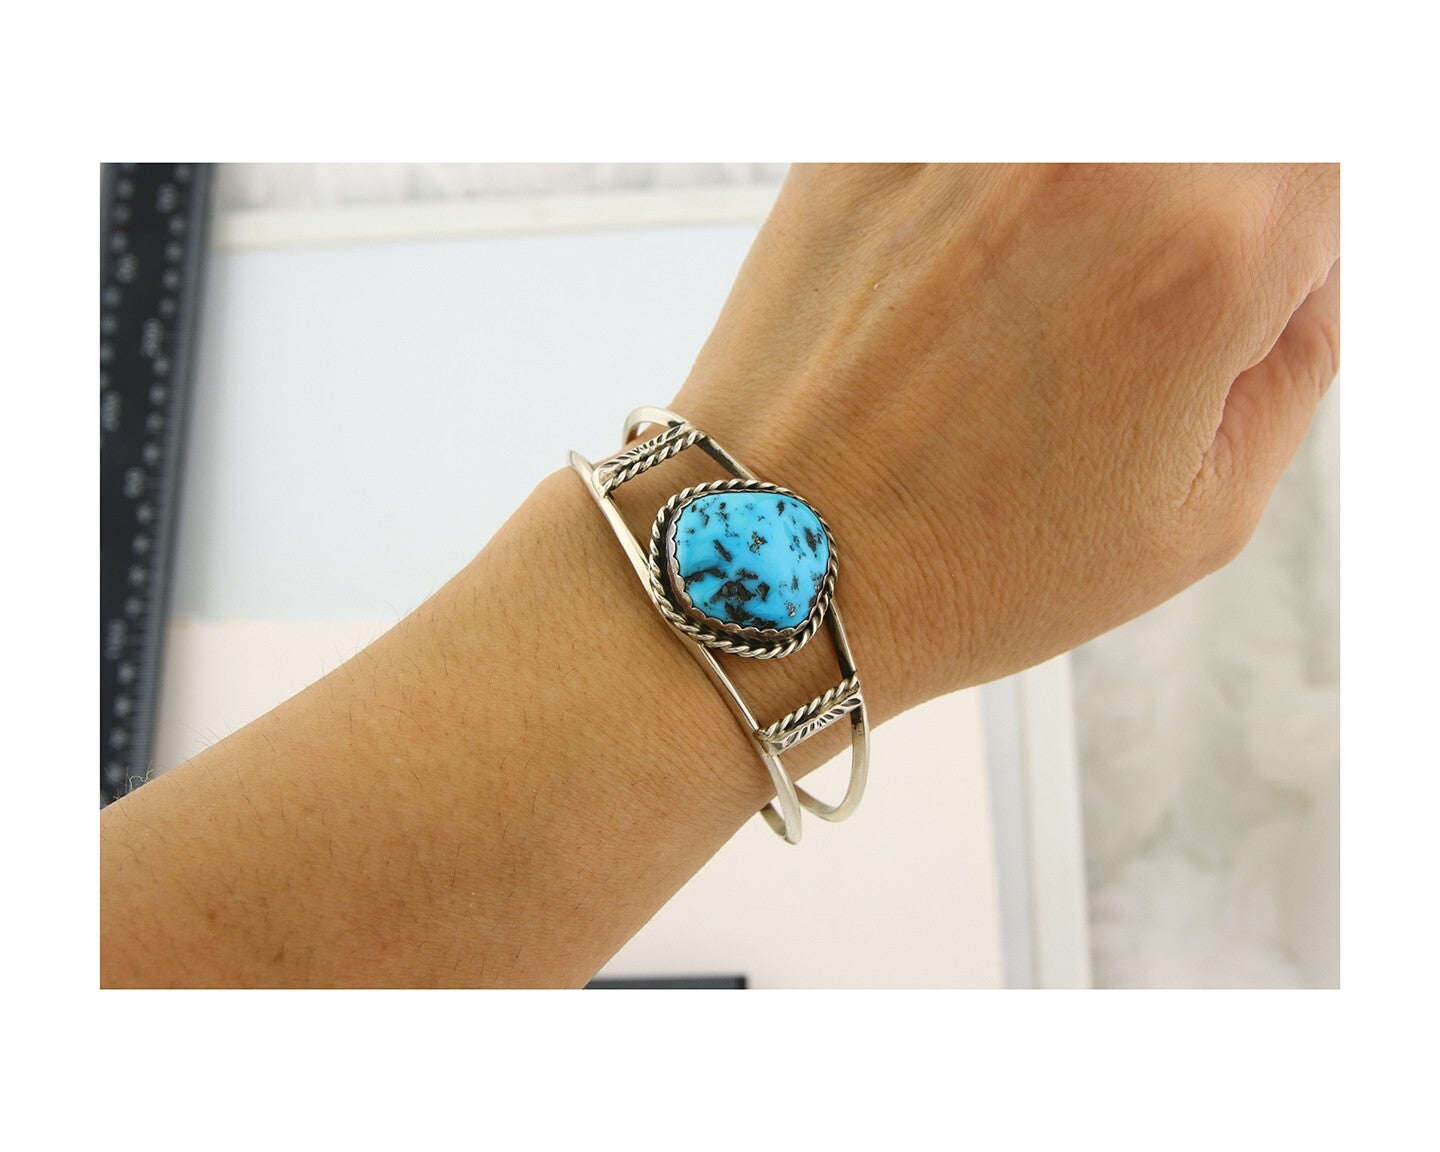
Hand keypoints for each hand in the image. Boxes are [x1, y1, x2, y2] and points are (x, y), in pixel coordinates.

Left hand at [670, 163, 1339, 712]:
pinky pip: (987, 141)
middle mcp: (1094, 149)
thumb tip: (1310, 260)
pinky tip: (960, 289)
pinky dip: (994, 194)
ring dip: (1094, 200)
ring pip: (1098, 135)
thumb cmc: (963, 563)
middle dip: (1203, 207)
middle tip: (1140, 306)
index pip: (1330, 155)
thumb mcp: (1203, 511)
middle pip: (1216, 133)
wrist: (777, 562)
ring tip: (1028, 310)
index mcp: (1208, 242)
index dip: (1294, 232)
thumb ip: (1297, 353)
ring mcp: (972, 129)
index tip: (1255, 274)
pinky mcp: (873, 132)